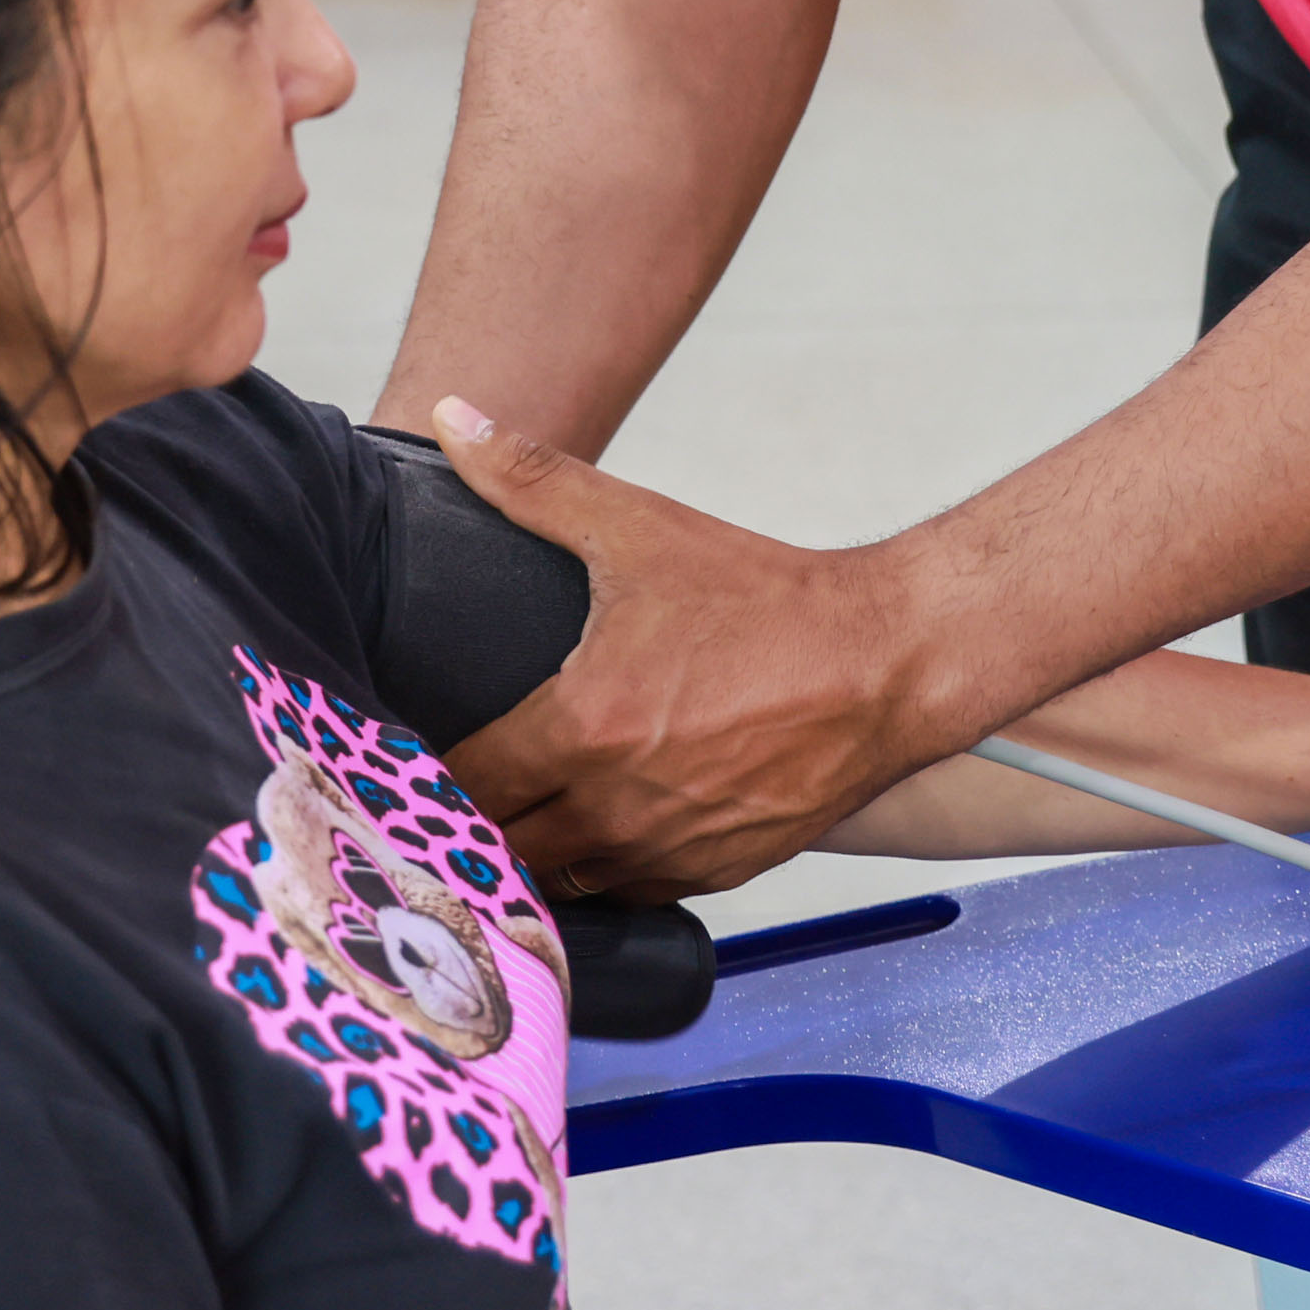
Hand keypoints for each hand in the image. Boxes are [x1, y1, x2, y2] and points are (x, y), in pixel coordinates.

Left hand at [421, 399, 946, 897]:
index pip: (463, 784)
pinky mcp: (714, 873)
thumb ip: (529, 478)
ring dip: (538, 851)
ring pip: (561, 883)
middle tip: (468, 782)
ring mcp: (666, 849)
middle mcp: (615, 807)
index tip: (423, 751)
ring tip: (528, 807)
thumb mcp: (638, 528)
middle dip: (477, 820)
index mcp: (581, 728)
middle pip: (501, 849)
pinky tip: (603, 822)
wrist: (886, 661)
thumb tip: (450, 418)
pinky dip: (606, 867)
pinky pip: (627, 892)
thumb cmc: (764, 598)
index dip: (433, 771)